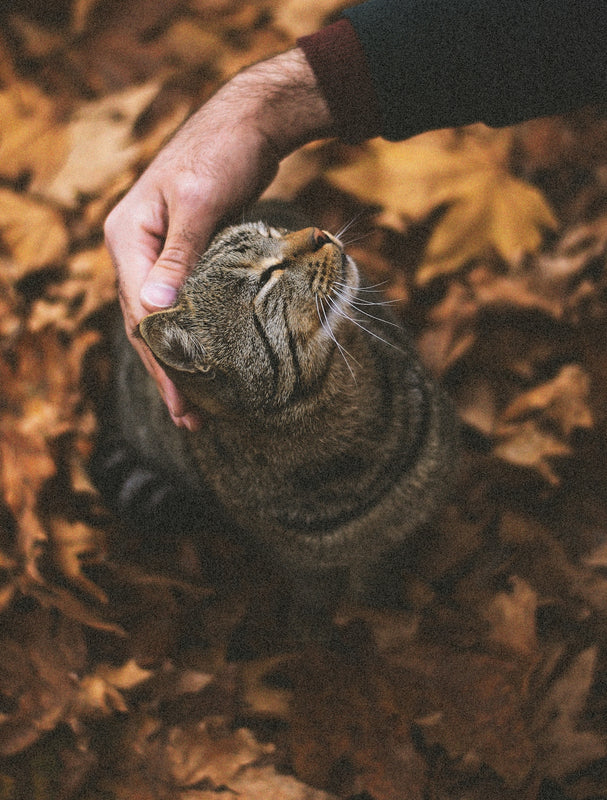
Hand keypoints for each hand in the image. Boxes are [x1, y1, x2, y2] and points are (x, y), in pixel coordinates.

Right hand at [104, 48, 333, 428]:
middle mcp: (135, 249)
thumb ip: (178, 255)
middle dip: (166, 370)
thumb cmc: (222, 154)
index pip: (139, 310)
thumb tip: (154, 309)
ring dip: (178, 360)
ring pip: (162, 319)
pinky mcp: (185, 255)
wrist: (248, 124)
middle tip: (188, 417)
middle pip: (145, 323)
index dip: (160, 357)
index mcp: (128, 236)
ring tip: (194, 405)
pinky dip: (192, 334)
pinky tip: (206, 360)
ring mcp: (158, 253)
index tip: (182, 397)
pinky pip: (183, 304)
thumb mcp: (200, 202)